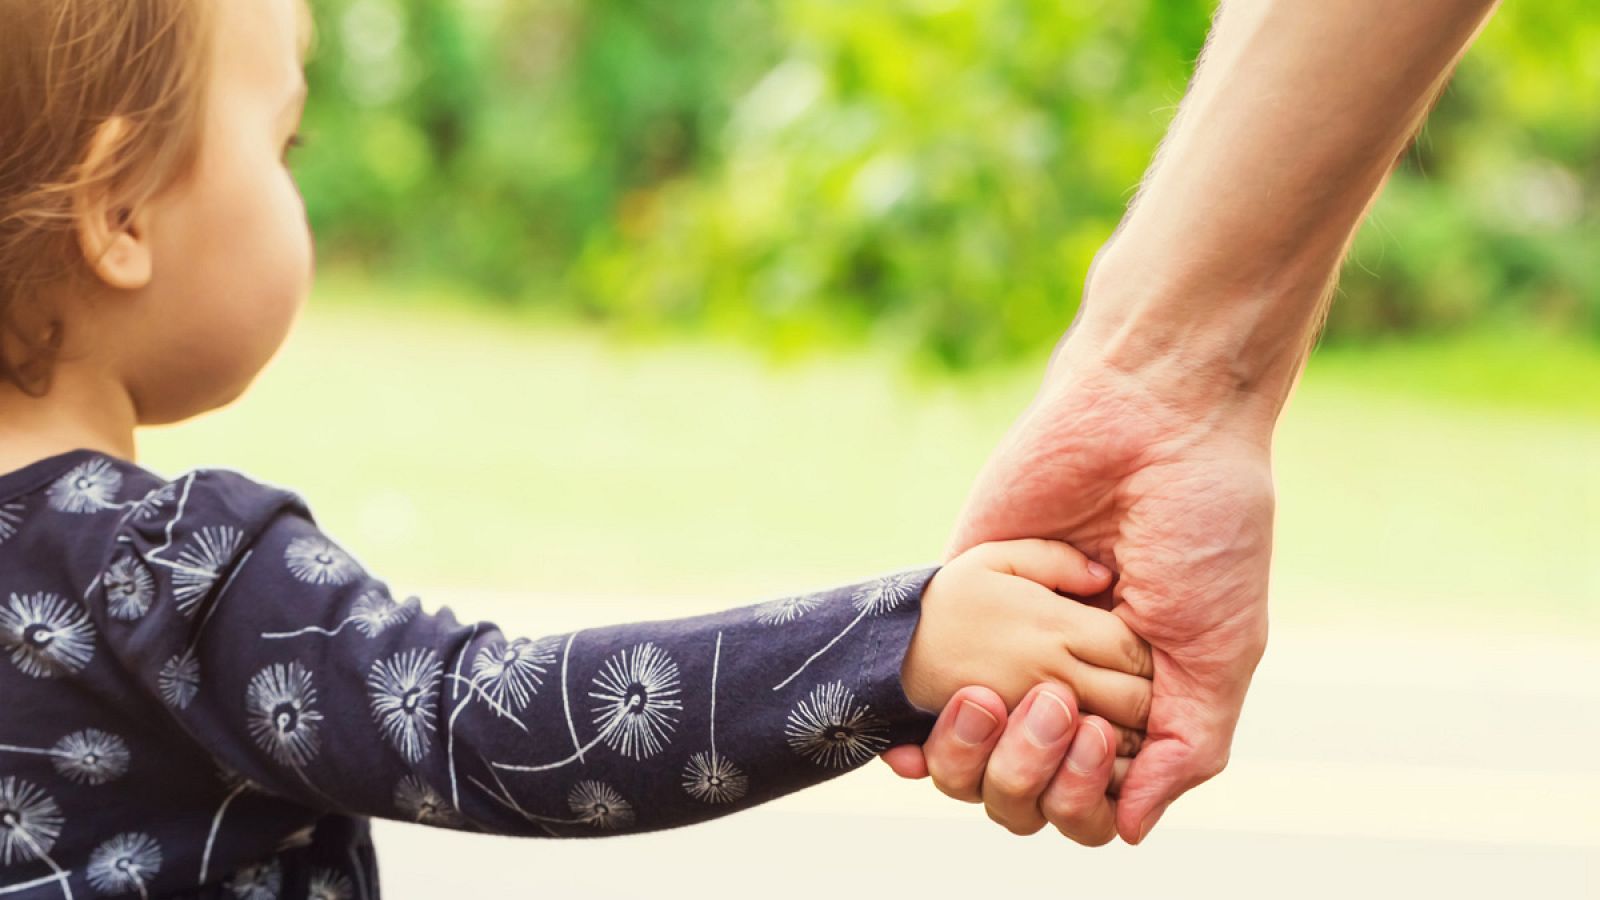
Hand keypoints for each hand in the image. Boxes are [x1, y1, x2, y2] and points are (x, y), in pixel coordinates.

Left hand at [897, 346, 1272, 843]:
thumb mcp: (1221, 649)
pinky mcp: (960, 602)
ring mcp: (1009, 649)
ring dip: (977, 755)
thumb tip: (1125, 831)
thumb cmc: (1204, 531)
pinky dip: (912, 730)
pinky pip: (918, 689)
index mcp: (1134, 706)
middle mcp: (1069, 686)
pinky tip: (901, 740)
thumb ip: (1188, 747)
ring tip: (995, 696)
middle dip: (1031, 776)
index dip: (1081, 799)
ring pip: (967, 762)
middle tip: (1056, 704)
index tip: (1097, 738)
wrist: (1150, 421)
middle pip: (1023, 795)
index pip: (1089, 803)